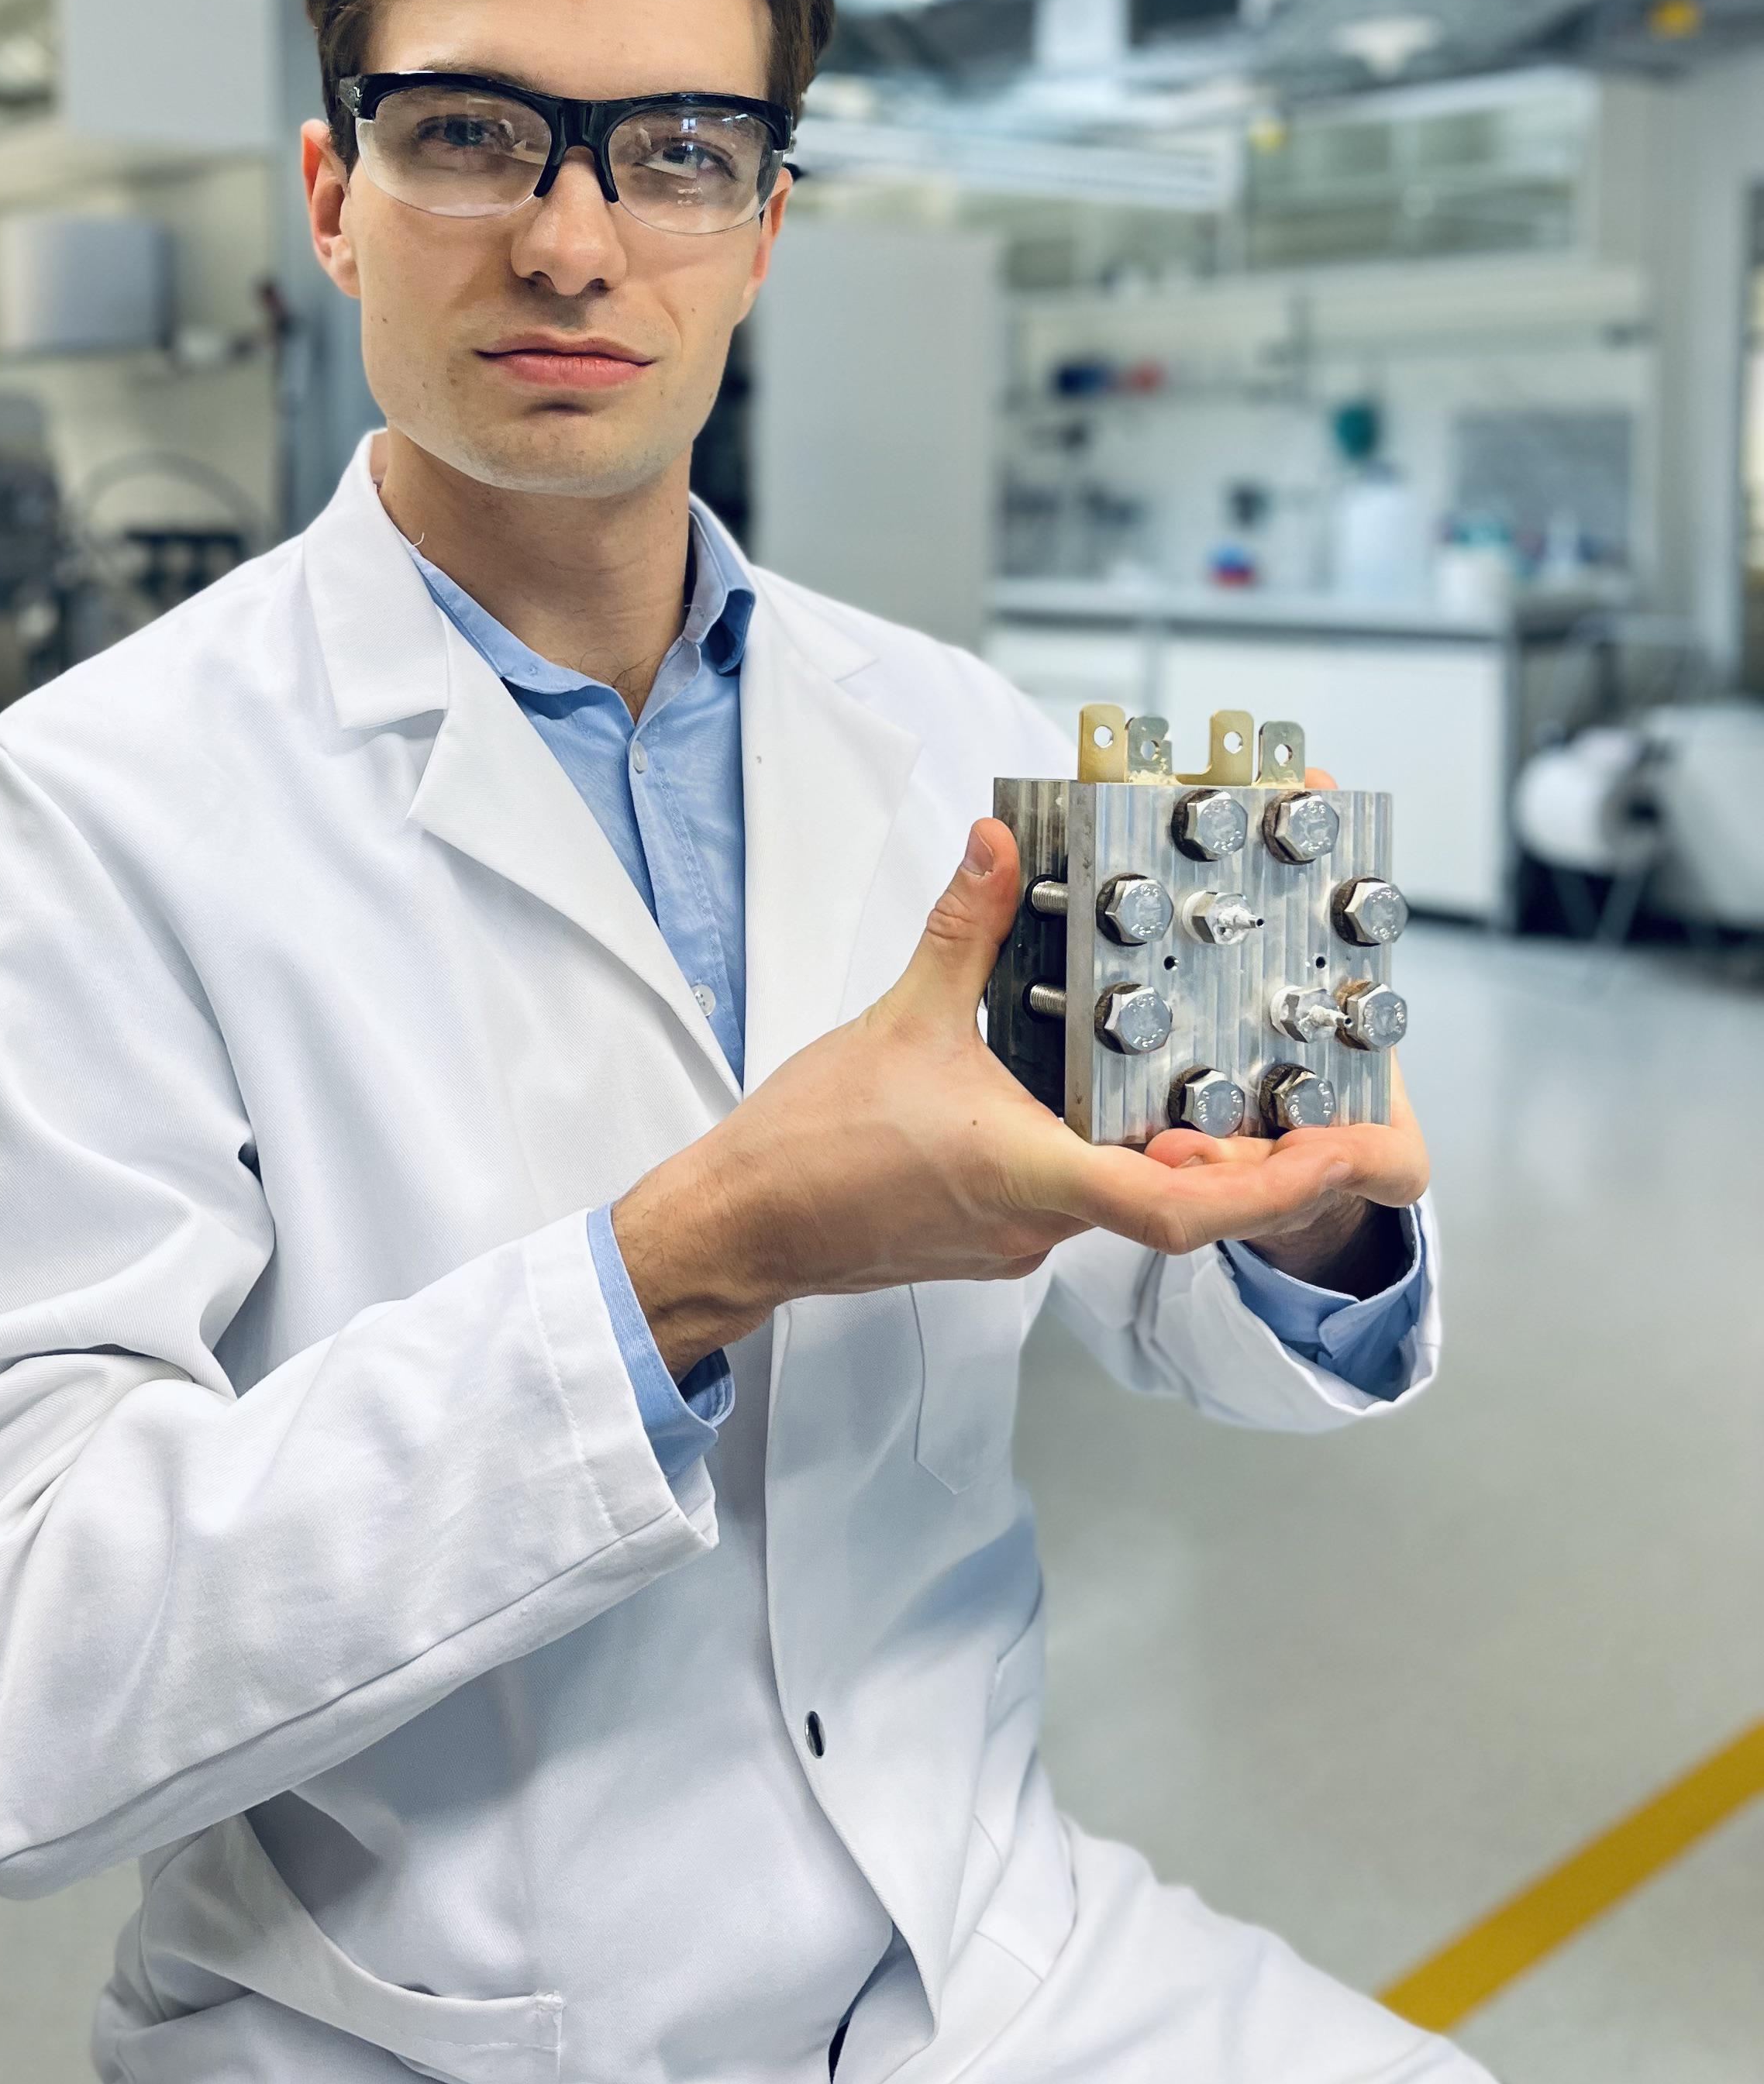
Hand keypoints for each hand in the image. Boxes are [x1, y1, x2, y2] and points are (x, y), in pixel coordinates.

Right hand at [612, 818, 1402, 1375]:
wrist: (743, 1225)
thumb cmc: (810, 1144)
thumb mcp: (900, 1014)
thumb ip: (965, 924)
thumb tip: (999, 843)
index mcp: (1031, 1176)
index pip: (1181, 1206)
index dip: (1275, 1185)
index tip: (1341, 1153)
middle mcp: (1040, 1224)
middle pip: (1185, 1210)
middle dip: (1263, 1167)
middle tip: (1333, 1121)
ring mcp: (1020, 1239)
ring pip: (1139, 1207)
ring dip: (1198, 1163)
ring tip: (1254, 1103)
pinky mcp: (996, 1236)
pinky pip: (1089, 1203)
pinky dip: (1132, 1162)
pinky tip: (1137, 1113)